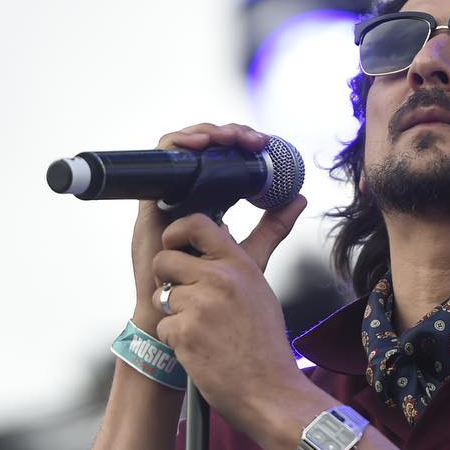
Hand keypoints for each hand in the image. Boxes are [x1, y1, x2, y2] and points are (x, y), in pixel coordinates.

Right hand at [129, 122, 271, 335]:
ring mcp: (168, 195)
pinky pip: (160, 161)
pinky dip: (179, 145)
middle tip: (252, 139)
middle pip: (203, 148)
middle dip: (228, 134)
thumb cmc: (209, 292)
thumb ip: (273, 226)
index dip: (241, 143)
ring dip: (207, 133)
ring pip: (182, 147)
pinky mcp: (150, 201)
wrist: (178, 316)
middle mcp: (187, 193)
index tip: (264, 143)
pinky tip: (200, 144)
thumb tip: (299, 197)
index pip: (223, 159)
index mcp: (210, 200)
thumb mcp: (249, 251)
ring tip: (228, 137)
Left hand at [150, 196, 308, 430]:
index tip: (174, 241)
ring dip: (173, 313)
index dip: (177, 231)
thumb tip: (292, 202)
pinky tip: (197, 348)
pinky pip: (163, 325)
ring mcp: (199, 305)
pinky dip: (174, 338)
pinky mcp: (183, 333)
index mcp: (239, 264)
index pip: (198, 224)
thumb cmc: (265, 343)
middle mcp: (218, 279)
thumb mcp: (262, 288)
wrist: (269, 391)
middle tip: (186, 297)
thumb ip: (250, 253)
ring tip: (201, 329)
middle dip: (167, 278)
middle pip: (166, 259)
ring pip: (163, 295)